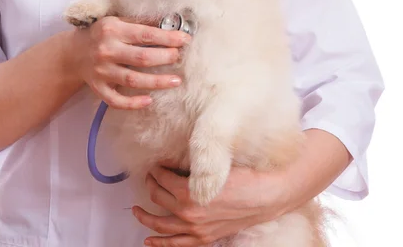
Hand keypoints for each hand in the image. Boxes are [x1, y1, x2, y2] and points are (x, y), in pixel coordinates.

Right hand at [68, 16, 190, 109]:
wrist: (73, 53)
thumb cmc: (102, 35)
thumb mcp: (118, 21)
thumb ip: (141, 23)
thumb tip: (171, 24)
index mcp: (113, 30)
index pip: (146, 34)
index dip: (168, 38)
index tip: (185, 40)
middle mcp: (107, 50)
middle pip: (142, 57)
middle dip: (166, 58)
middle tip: (179, 58)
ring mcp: (101, 71)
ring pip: (133, 80)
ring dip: (157, 82)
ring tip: (176, 81)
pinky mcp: (98, 88)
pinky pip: (116, 100)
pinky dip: (132, 103)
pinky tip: (149, 100)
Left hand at [132, 165, 292, 245]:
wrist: (266, 197)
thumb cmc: (244, 178)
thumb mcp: (214, 167)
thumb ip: (192, 167)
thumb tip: (174, 163)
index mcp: (189, 192)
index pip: (162, 178)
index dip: (157, 169)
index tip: (157, 165)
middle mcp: (188, 212)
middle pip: (158, 197)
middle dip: (151, 185)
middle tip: (150, 178)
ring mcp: (195, 228)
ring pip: (160, 224)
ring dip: (145, 216)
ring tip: (136, 210)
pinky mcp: (204, 238)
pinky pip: (176, 244)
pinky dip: (160, 243)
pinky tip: (148, 240)